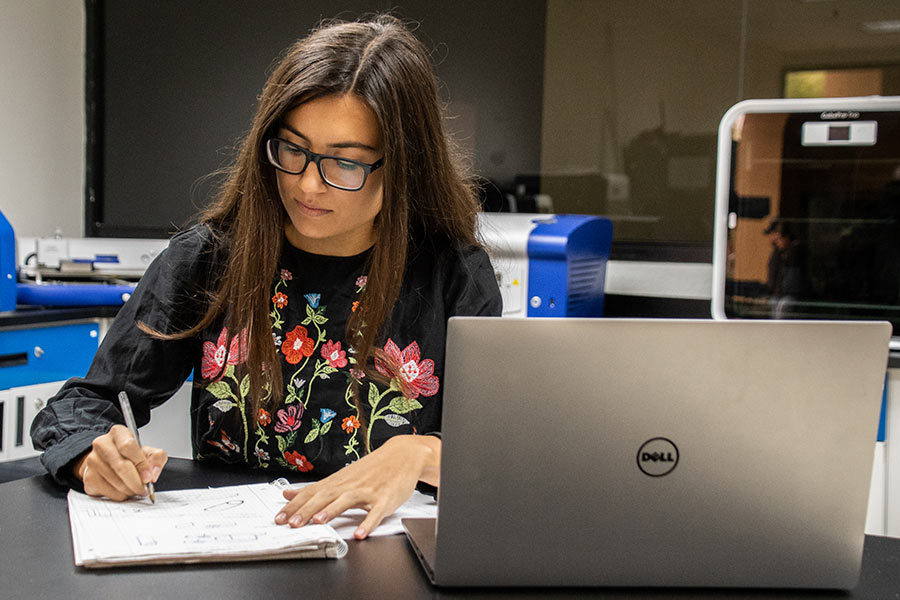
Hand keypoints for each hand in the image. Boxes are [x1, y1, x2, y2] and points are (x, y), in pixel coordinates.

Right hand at [72, 424, 167, 500]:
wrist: (109, 462)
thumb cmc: (129, 455)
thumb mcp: (148, 451)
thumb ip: (156, 458)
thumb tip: (153, 473)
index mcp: (118, 433)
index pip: (128, 446)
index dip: (141, 464)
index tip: (149, 477)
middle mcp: (102, 444)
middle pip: (122, 466)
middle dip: (137, 482)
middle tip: (145, 488)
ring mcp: (92, 461)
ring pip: (117, 482)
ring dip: (131, 490)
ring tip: (135, 488)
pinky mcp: (88, 478)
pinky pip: (109, 492)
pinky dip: (121, 495)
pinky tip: (124, 489)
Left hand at [275, 434, 439, 538]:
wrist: (402, 455)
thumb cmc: (372, 469)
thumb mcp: (341, 477)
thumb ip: (315, 488)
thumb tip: (288, 494)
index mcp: (338, 482)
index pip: (312, 493)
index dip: (295, 506)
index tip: (279, 517)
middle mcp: (350, 485)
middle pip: (326, 497)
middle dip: (308, 510)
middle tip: (292, 523)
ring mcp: (368, 491)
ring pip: (347, 501)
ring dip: (333, 511)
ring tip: (319, 522)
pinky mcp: (385, 499)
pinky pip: (376, 512)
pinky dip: (368, 522)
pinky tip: (361, 533)